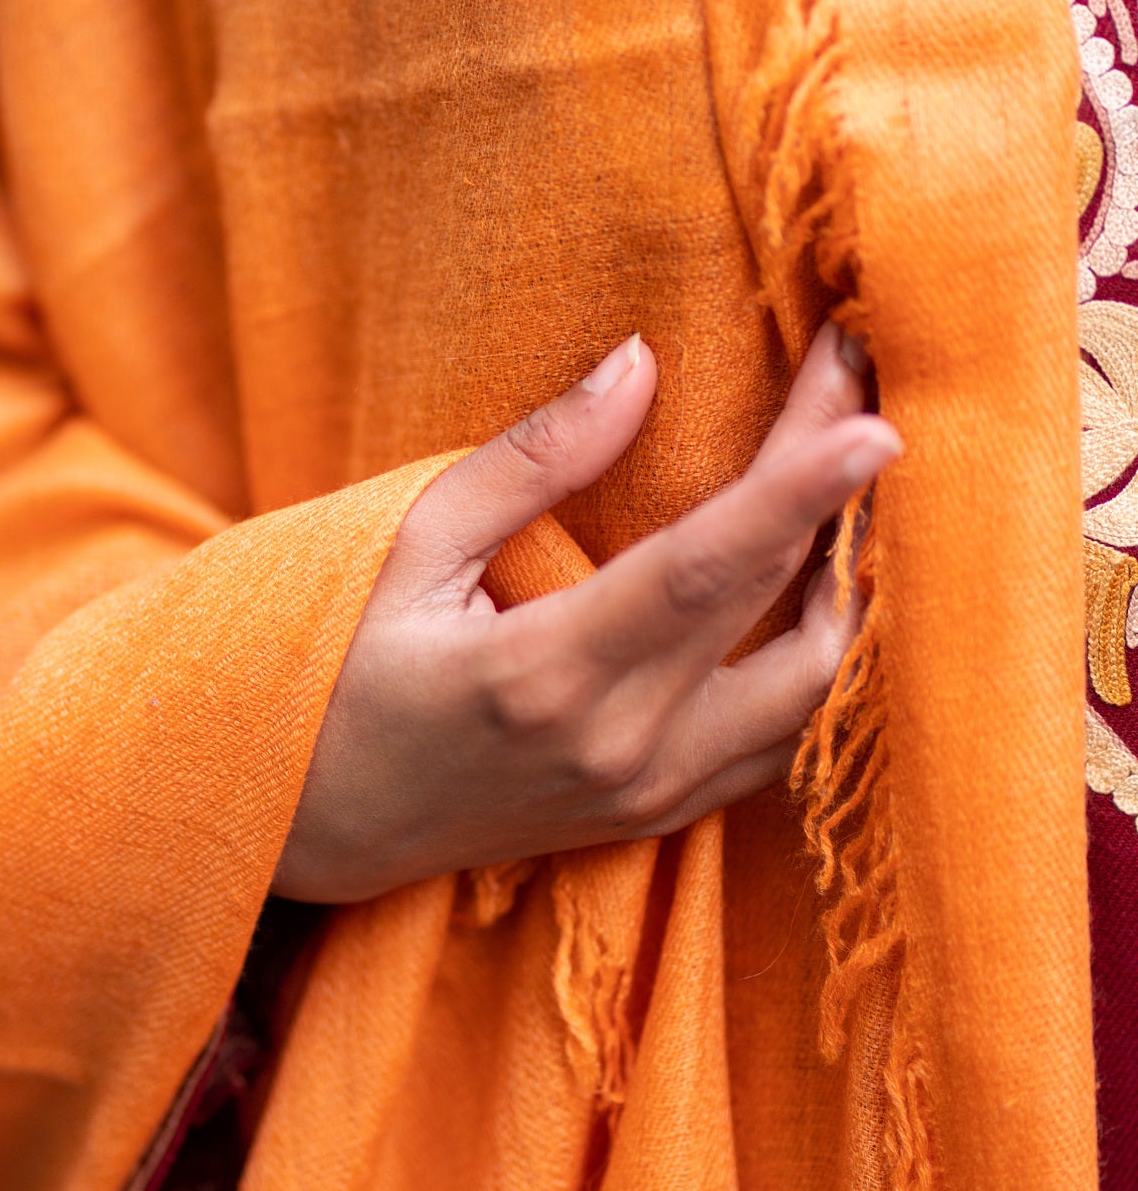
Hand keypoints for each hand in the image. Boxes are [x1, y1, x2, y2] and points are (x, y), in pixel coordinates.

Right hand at [273, 322, 897, 902]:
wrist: (311, 827)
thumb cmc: (342, 671)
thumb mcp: (408, 549)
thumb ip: (530, 462)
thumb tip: (640, 364)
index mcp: (545, 673)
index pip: (705, 570)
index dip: (799, 492)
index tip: (879, 422)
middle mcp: (618, 745)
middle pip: (779, 609)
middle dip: (837, 489)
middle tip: (856, 382)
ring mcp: (649, 794)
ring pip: (811, 691)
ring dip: (848, 584)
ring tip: (855, 480)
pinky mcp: (660, 817)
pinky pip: (782, 741)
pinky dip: (817, 659)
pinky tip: (821, 583)